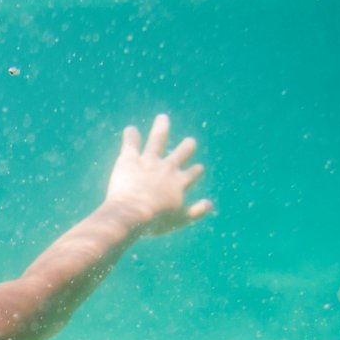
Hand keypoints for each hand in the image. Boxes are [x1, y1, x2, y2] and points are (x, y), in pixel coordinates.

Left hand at [102, 113, 211, 237]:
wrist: (133, 213)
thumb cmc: (155, 221)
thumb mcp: (179, 220)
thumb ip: (196, 212)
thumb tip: (210, 204)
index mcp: (180, 182)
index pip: (193, 173)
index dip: (196, 170)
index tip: (197, 168)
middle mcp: (167, 168)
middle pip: (182, 152)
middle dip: (187, 147)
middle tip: (190, 141)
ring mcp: (149, 162)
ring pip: (158, 140)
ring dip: (161, 128)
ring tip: (162, 118)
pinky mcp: (130, 160)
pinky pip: (131, 143)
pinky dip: (131, 135)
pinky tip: (130, 130)